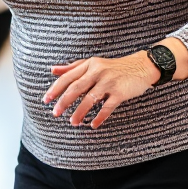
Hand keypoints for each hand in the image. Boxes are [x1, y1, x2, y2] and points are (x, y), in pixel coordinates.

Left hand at [42, 52, 159, 128]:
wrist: (142, 66)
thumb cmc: (114, 67)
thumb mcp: (93, 63)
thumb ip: (73, 67)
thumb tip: (53, 70)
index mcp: (90, 64)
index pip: (68, 77)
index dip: (55, 89)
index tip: (45, 100)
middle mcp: (98, 71)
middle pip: (76, 88)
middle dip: (64, 102)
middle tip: (55, 113)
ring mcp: (109, 81)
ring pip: (90, 99)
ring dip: (80, 112)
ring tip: (73, 122)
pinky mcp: (120, 92)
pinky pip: (107, 107)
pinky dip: (100, 117)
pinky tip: (93, 124)